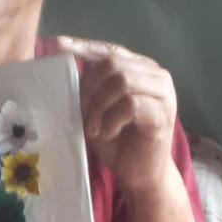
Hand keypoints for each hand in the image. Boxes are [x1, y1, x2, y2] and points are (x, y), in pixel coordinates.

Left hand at [56, 36, 176, 193]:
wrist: (140, 176)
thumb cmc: (118, 144)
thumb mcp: (97, 110)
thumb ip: (90, 88)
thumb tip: (65, 65)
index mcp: (140, 69)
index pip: (110, 51)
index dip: (84, 46)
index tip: (58, 45)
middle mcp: (156, 74)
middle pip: (113, 64)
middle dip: (91, 91)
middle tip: (84, 118)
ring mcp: (163, 93)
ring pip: (122, 81)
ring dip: (100, 107)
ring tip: (94, 130)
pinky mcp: (162, 113)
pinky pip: (130, 103)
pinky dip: (111, 120)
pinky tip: (107, 134)